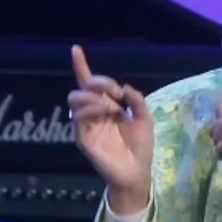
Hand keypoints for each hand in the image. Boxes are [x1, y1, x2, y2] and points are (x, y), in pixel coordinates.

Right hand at [67, 45, 153, 210]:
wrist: (137, 172)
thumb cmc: (141, 147)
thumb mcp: (145, 119)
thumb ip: (137, 100)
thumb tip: (125, 88)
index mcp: (107, 106)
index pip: (90, 83)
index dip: (82, 66)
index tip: (76, 49)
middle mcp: (94, 113)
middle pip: (84, 87)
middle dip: (99, 82)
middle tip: (117, 93)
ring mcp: (87, 125)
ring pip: (75, 99)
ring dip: (92, 96)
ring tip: (110, 105)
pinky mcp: (83, 138)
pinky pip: (78, 117)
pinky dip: (90, 109)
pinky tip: (104, 111)